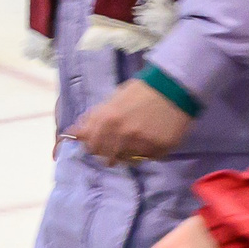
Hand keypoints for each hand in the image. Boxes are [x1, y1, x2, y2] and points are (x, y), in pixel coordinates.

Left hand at [66, 76, 193, 163]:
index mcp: (107, 121)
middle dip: (110, 152)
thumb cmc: (141, 91)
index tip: (99, 142)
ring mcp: (142, 144)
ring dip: (129, 153)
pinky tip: (152, 137)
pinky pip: (148, 158)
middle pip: (107, 159)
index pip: (90, 147)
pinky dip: (148, 151)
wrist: (175, 86)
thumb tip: (73, 133)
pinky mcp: (159, 149)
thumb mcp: (113, 100)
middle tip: (120, 141)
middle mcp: (123, 135)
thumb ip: (94, 118)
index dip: (93, 145)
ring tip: (138, 139)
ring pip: (127, 161)